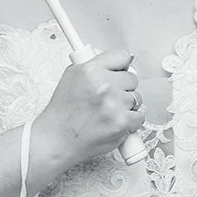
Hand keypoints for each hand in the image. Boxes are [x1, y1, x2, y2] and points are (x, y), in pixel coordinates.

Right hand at [31, 47, 144, 170]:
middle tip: (108, 98)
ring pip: (137, 98)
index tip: (119, 73)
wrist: (56, 140)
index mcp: (90, 70)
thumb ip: (95, 66)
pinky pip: (139, 117)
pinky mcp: (121, 122)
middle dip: (123, 88)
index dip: (121, 66)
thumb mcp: (72, 77)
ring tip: (107, 113)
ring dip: (126, 106)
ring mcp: (113, 104)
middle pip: (132, 78)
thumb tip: (121, 62)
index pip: (123, 56)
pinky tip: (114, 123)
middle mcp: (103, 85)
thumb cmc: (62, 112)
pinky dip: (130, 122)